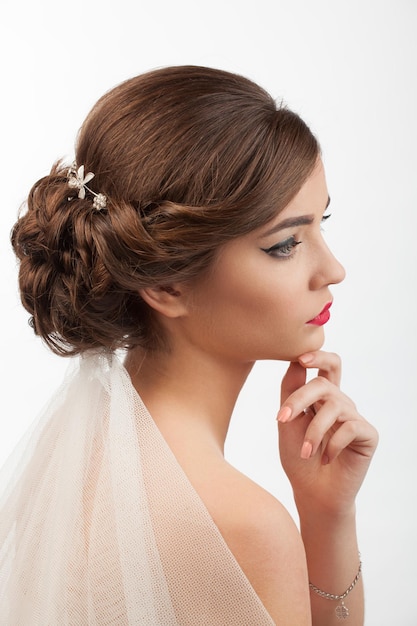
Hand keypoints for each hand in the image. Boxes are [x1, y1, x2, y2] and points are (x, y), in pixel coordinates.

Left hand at [277, 351, 377, 515]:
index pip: (327, 366)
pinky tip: (326, 458)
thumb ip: (290, 391)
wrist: (312, 494)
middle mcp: (340, 404)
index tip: (301, 358)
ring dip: (313, 431)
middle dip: (300, 398)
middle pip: (325, 383)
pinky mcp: (368, 435)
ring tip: (305, 452)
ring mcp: (355, 418)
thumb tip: (295, 359)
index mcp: (322, 398)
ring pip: (333, 406)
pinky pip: (350, 427)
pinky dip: (332, 443)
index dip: (318, 356)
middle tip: (282, 418)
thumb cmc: (298, 458)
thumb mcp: (287, 422)